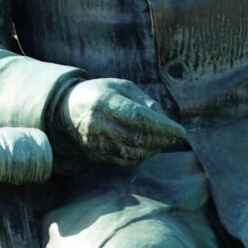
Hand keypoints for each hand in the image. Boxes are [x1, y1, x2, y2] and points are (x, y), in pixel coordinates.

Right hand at [53, 77, 186, 164]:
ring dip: (153, 149)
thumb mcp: (121, 87)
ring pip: (132, 153)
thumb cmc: (100, 94)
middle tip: (174, 136)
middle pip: (136, 138)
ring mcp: (95, 142)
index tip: (180, 132)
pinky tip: (148, 146)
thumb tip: (165, 121)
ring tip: (162, 139)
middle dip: (161, 140)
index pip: (137, 116)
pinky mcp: (96, 155)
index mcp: (104, 101)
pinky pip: (125, 161)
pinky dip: (142, 156)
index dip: (161, 126)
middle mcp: (97, 124)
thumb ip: (144, 101)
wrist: (66, 112)